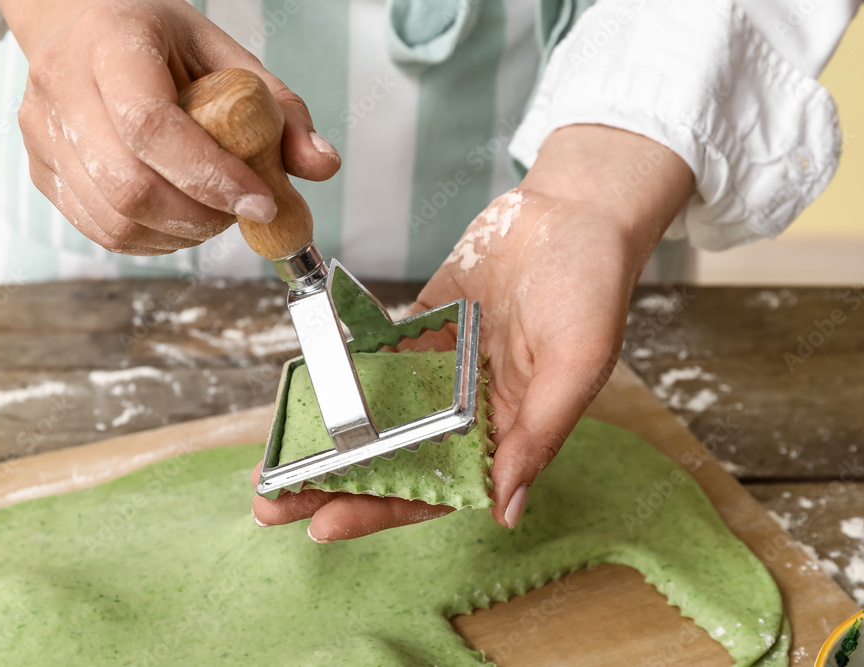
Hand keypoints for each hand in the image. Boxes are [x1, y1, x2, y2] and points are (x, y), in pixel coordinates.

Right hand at [0, 0, 340, 253]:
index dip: (210, 176)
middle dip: (200, 216)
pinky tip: (178, 215)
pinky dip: (152, 239)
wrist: (80, 23)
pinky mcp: (40, 171)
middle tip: (239, 210)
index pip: (150, 125)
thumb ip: (280, 110)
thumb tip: (323, 165)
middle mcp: (63, 88)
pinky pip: (101, 230)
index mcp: (112, 44)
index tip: (261, 201)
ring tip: (211, 210)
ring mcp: (42, 134)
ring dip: (179, 233)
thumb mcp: (225, 55)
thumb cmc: (156, 40)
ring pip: (114, 220)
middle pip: (128, 185)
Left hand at [252, 125, 693, 539]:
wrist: (575, 209)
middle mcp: (468, 408)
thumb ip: (538, 435)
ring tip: (273, 455)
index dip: (381, 508)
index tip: (325, 522)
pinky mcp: (425, 325)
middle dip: (334, 484)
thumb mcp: (576, 364)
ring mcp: (442, 367)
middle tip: (271, 503)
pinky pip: (376, 357)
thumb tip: (505, 510)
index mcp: (506, 431)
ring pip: (375, 414)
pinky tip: (302, 391)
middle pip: (393, 460)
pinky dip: (341, 375)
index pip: (436, 487)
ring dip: (326, 436)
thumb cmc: (592, 286)